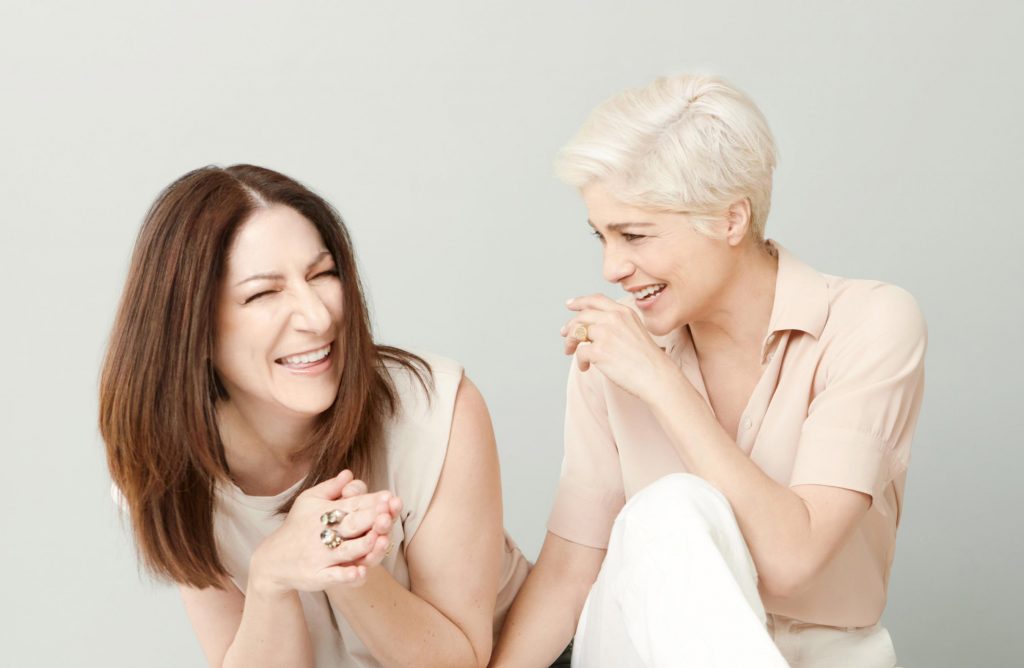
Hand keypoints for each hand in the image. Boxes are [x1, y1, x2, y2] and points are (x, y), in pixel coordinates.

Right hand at [248, 470, 398, 595]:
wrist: (272, 559)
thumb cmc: (297, 526)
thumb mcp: (308, 502)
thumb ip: (330, 488)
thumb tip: (349, 473)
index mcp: (326, 513)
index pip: (352, 505)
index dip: (371, 501)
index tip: (389, 497)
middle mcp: (324, 534)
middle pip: (351, 525)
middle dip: (370, 519)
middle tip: (387, 513)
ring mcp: (320, 556)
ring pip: (346, 551)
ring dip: (362, 545)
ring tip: (378, 539)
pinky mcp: (316, 576)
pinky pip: (333, 576)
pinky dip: (346, 575)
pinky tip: (359, 572)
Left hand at [561, 294, 682, 402]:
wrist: (656, 375)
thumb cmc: (647, 359)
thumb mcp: (635, 330)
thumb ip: (617, 324)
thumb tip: (592, 329)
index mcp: (623, 312)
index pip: (596, 300)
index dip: (580, 301)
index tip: (570, 305)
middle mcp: (613, 319)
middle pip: (582, 316)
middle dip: (570, 326)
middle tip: (565, 335)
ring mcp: (605, 334)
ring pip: (576, 332)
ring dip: (570, 343)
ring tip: (571, 352)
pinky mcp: (599, 351)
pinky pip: (580, 353)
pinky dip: (580, 361)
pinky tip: (586, 367)